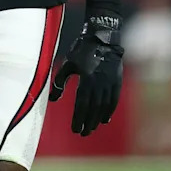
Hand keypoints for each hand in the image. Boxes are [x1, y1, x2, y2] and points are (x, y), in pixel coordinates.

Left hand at [49, 14, 123, 135]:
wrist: (103, 37)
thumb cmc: (82, 49)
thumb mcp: (68, 63)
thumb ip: (60, 81)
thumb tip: (53, 98)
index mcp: (86, 78)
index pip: (82, 104)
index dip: (78, 118)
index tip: (75, 129)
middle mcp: (99, 83)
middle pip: (93, 108)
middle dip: (87, 123)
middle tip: (83, 133)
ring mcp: (110, 82)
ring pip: (104, 106)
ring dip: (97, 119)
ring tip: (91, 128)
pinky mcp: (117, 81)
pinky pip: (114, 100)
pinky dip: (109, 111)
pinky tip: (104, 119)